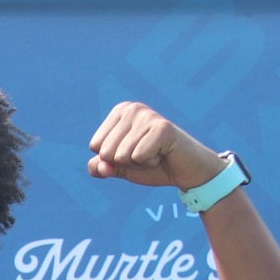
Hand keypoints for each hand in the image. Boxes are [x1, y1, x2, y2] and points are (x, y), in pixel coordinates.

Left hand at [86, 102, 223, 191]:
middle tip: (145, 155)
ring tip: (154, 154)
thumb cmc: (151, 164)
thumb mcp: (119, 167)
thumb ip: (101, 167)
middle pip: (106, 151)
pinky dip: (150, 163)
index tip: (133, 153)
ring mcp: (148, 115)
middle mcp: (132, 108)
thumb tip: (99, 166)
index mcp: (119, 112)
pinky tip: (162, 154)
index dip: (112, 159)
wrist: (184, 171)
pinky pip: (138, 157)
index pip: (95, 146)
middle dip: (125, 163)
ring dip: (138, 163)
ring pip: (121, 155)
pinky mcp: (162, 127)